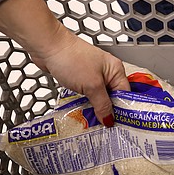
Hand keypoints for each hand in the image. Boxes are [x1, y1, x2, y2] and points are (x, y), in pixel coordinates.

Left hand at [0, 0, 129, 125]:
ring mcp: (93, 75)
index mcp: (115, 70)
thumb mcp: (92, 85)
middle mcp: (107, 72)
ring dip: (96, 108)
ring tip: (94, 123)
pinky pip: (88, 94)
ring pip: (99, 97)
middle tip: (105, 128)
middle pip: (113, 97)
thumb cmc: (71, 59)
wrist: (48, 47)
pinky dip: (86, 103)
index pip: (125, 94)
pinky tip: (84, 112)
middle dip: (108, 112)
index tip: (119, 125)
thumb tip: (109, 119)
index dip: (123, 110)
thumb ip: (102, 104)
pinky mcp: (81, 78)